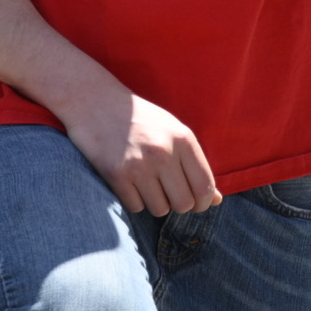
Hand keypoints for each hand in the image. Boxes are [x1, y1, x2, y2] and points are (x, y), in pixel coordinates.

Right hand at [60, 84, 219, 215]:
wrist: (95, 101)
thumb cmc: (139, 118)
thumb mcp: (172, 131)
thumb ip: (195, 165)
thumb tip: (216, 200)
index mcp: (183, 139)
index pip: (205, 186)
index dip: (203, 202)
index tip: (196, 203)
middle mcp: (164, 152)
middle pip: (184, 204)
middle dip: (177, 204)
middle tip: (167, 192)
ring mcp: (140, 165)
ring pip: (160, 209)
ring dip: (154, 202)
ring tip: (145, 182)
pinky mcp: (116, 175)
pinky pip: (136, 207)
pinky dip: (134, 200)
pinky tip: (129, 182)